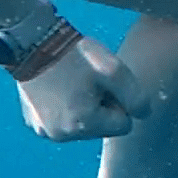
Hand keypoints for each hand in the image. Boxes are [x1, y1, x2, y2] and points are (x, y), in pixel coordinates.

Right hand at [17, 36, 149, 141]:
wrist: (32, 42)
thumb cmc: (76, 55)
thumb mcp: (115, 71)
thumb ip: (136, 97)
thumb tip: (144, 115)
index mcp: (82, 125)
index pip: (123, 125)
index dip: (120, 103)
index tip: (106, 85)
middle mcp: (61, 135)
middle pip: (102, 128)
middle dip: (103, 107)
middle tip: (90, 82)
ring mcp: (44, 130)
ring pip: (83, 125)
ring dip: (85, 108)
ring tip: (74, 83)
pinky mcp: (33, 122)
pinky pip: (62, 120)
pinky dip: (65, 107)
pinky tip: (60, 86)